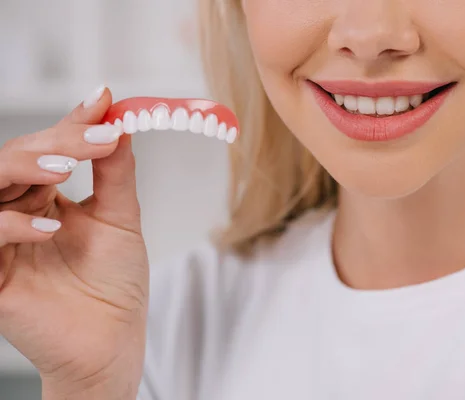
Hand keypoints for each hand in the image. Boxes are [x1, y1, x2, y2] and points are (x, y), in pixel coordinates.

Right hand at [0, 86, 148, 398]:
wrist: (112, 338)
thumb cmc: (115, 283)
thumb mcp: (120, 220)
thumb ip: (115, 174)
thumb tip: (121, 123)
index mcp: (45, 198)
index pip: (49, 149)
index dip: (73, 124)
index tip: (104, 100)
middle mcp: (18, 212)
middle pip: (13, 159)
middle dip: (54, 142)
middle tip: (96, 136)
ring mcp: (1, 241)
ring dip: (23, 168)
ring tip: (64, 170)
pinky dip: (11, 226)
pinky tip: (51, 229)